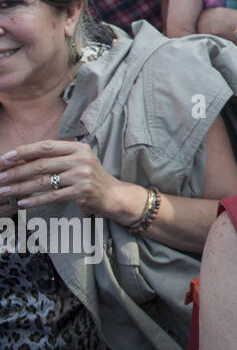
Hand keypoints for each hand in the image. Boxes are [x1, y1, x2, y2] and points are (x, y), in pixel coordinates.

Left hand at [0, 140, 128, 216]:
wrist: (113, 194)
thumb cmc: (88, 177)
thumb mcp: (76, 162)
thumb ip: (54, 159)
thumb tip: (20, 160)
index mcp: (79, 148)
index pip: (46, 146)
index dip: (23, 151)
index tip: (5, 158)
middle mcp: (81, 159)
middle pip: (42, 164)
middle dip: (17, 172)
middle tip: (0, 178)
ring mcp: (83, 175)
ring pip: (44, 181)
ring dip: (20, 187)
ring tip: (5, 192)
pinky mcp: (82, 192)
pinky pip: (52, 196)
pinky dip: (35, 200)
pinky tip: (22, 203)